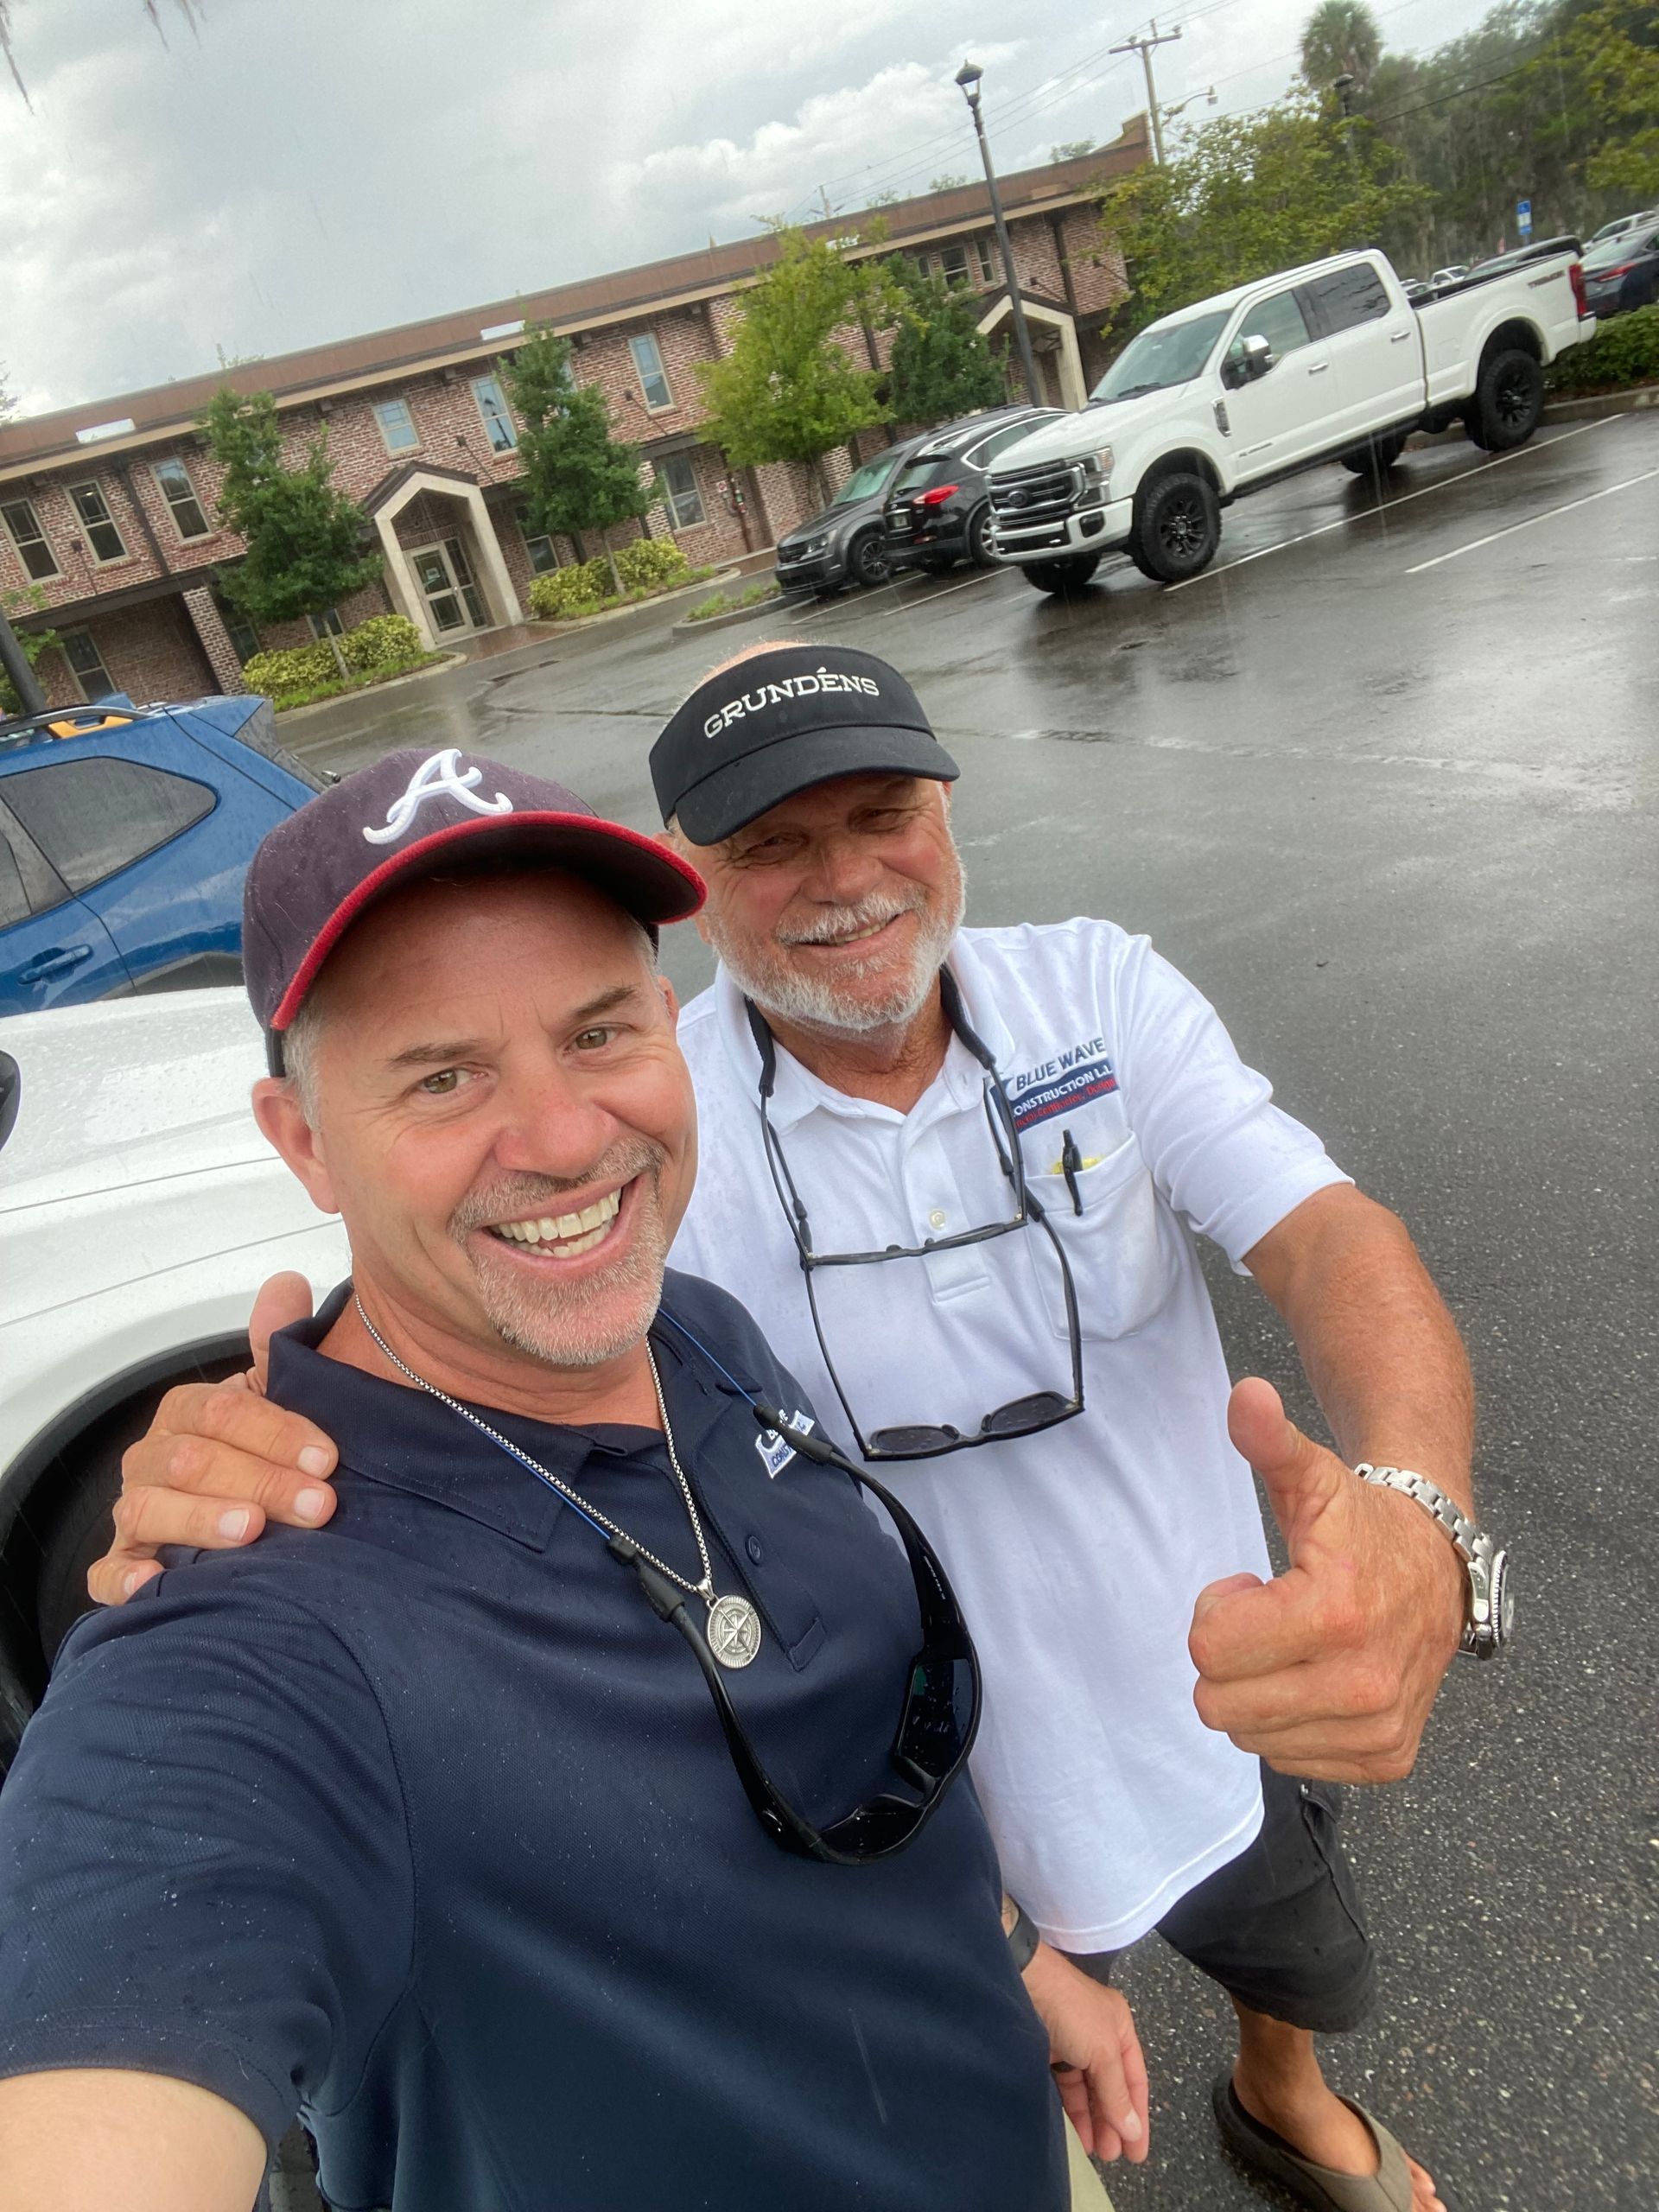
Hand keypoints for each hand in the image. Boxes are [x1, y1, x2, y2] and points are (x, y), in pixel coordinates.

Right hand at [87, 1274, 336, 1606]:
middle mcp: (154, 1459)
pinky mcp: (124, 1565)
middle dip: (260, 1480)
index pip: (222, 1411)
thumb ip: (279, 1345)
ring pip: (149, 1509)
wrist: (257, 1520)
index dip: (276, 1432)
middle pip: (192, 1460)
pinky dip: (124, 1579)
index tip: (328, 1457)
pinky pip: (108, 1574)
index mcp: (188, 1414)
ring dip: (202, 1519)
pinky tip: (154, 1582)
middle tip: (318, 1504)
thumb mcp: (279, 1400)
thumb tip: (285, 1284)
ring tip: (253, 1532)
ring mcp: (136, 1512)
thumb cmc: (267, 1457)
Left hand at [1020, 1941, 1147, 2163]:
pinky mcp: (1045, 2051)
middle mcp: (1097, 2035)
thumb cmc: (1072, 2012)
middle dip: (1113, 2122)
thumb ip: (1116, 2093)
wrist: (1023, 1982)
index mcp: (1119, 2027)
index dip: (1138, 2116)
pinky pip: (1063, 2086)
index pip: (1135, 2079)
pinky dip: (1071, 2108)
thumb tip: (1132, 2131)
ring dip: (1092, 2120)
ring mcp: (1070, 2043)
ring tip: (1094, 2151)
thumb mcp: (1103, 2051)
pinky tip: (1074, 2132)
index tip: (1137, 2152)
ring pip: (1086, 2089)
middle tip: (1113, 2157)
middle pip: (1110, 2086)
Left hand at [1188, 1378, 1466, 1782]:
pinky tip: (1321, 1676)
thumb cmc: (1359, 1523)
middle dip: (1232, 1658)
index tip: (1255, 1587)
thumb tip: (1245, 1395)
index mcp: (1337, 1613)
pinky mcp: (1388, 1757)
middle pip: (1220, 1705)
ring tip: (1301, 1644)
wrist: (1438, 1565)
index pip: (1209, 1650)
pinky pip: (1289, 1759)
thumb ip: (1270, 1439)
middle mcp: (1364, 1683)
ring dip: (1260, 1691)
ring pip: (1251, 1738)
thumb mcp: (1312, 1476)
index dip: (1219, 1612)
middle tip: (1274, 1618)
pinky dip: (1293, 1722)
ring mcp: (1379, 1727)